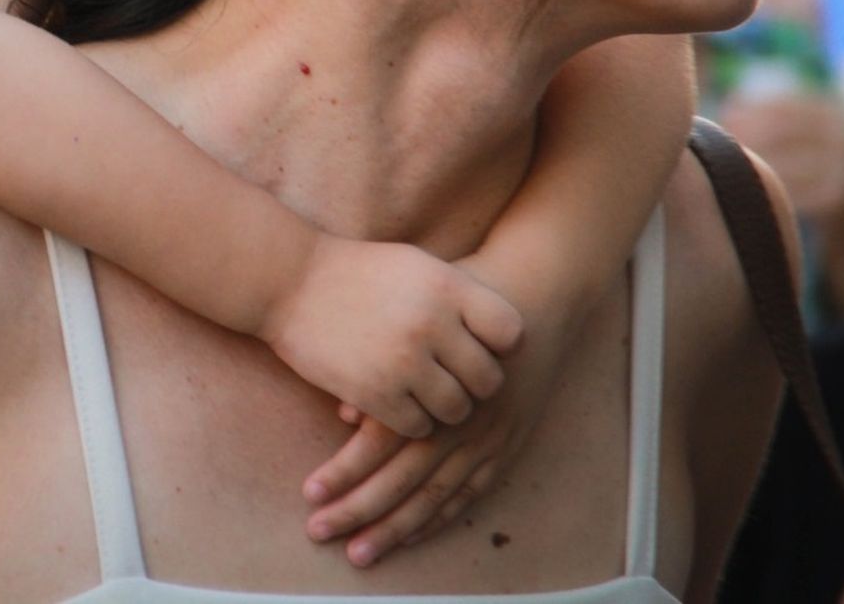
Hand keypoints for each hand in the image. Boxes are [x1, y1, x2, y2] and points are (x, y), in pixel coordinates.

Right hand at [262, 234, 522, 438]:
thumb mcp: (415, 265)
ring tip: (424, 390)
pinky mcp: (376, 393)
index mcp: (446, 286)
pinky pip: (419, 427)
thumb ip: (461, 294)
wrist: (289, 281)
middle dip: (473, 384)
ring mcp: (404, 362)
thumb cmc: (358, 272)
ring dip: (444, 406)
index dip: (499, 345)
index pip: (510, 333)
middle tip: (452, 377)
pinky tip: (397, 401)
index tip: (480, 346)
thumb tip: (508, 334)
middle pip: (488, 379)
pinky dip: (412, 421)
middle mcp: (431, 324)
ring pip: (456, 409)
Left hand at [300, 293, 570, 565]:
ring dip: (395, 527)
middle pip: (403, 480)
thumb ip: (379, 361)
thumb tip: (340, 413)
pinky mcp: (506, 443)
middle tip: (320, 532)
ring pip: (435, 496)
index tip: (309, 492)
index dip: (345, 473)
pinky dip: (439, 517)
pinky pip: (469, 491)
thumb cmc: (461, 299)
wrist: (534, 291)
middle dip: (359, 510)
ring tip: (360, 552)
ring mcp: (487, 437)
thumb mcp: (416, 318)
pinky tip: (411, 534)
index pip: (381, 443)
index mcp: (431, 386)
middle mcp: (461, 420)